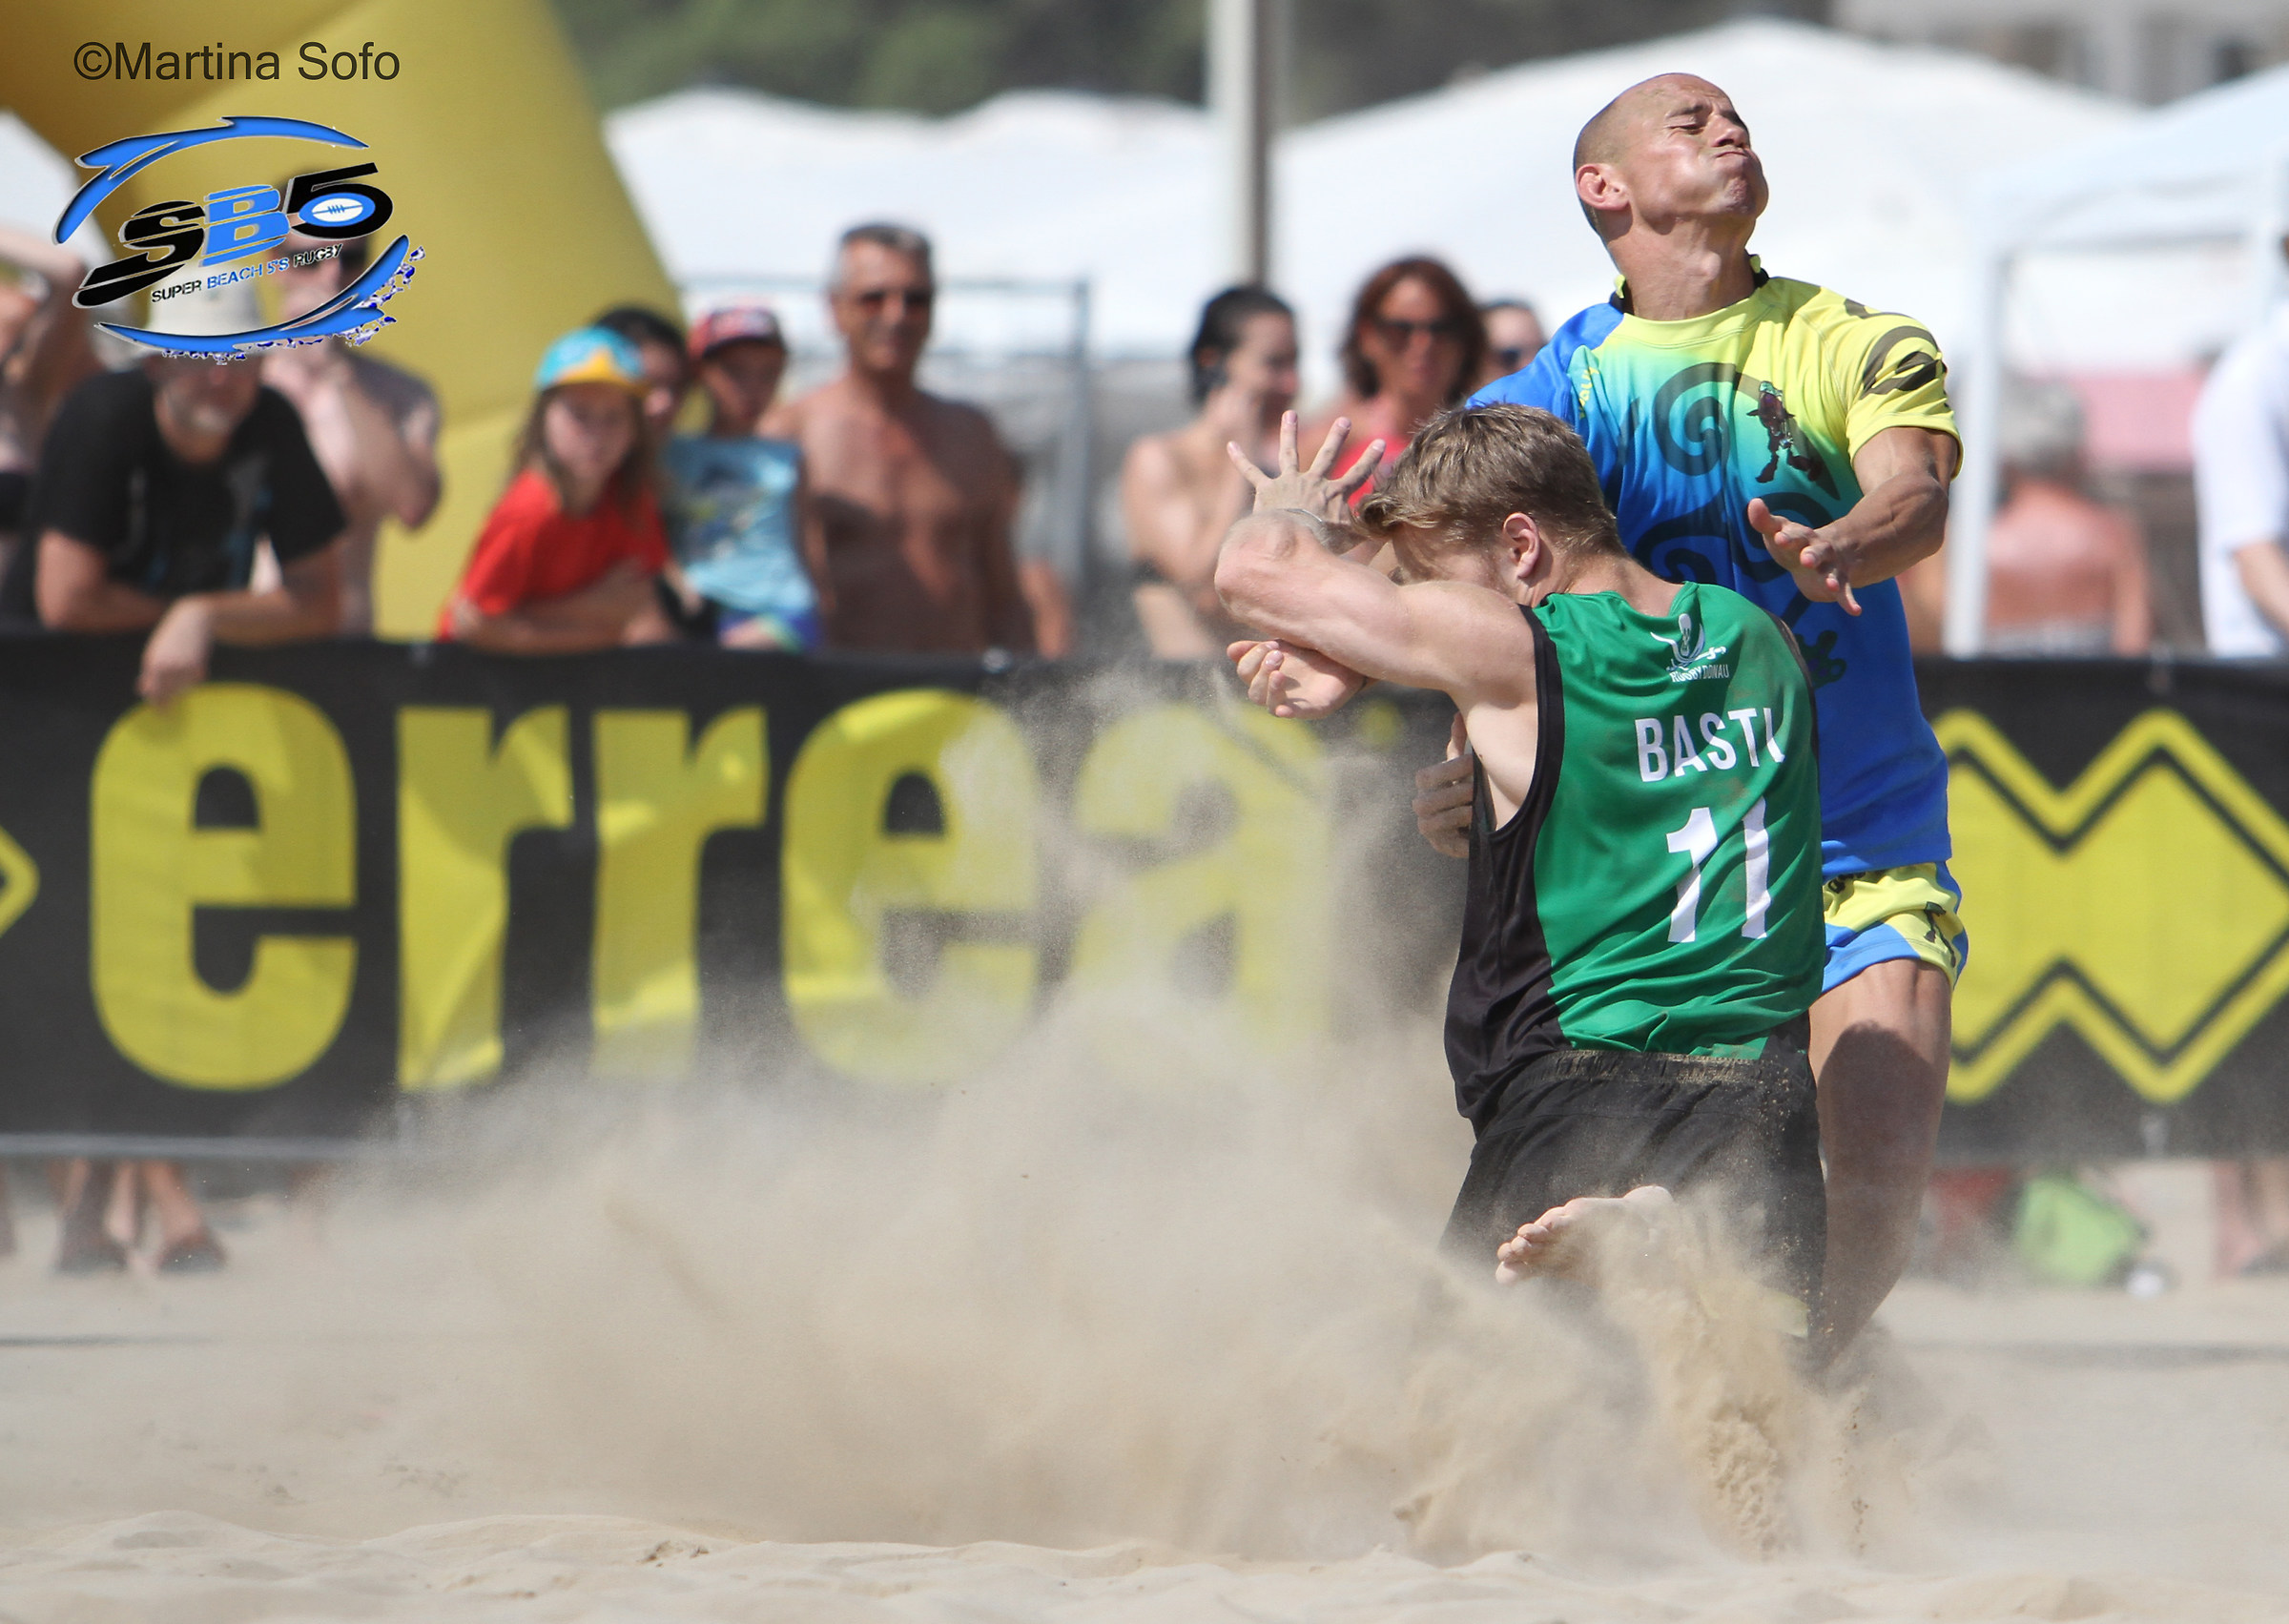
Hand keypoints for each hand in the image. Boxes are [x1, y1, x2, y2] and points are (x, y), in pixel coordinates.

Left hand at [139, 599, 213, 706]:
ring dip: (184, 684)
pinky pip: (196, 679)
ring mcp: (182, 667)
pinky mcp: (197, 665)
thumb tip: (142, 690)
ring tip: (185, 670)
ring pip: (184, 687)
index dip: (156, 703)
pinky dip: (196, 676)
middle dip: (168, 701)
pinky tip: (196, 663)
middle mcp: (166, 666)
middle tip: (167, 711)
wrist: (193, 620)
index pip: (153, 691)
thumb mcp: (155, 653)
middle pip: (168, 693)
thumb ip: (149, 673)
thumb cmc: (171, 638)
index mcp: (152, 663)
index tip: (161, 713)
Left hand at [1226, 411, 1384, 527]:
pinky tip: (1231, 445)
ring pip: (1289, 453)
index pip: (1358, 474)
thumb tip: (1391, 528)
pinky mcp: (1267, 490)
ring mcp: (1289, 483)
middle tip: (1343, 419)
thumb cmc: (1323, 544)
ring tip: (1290, 414)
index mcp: (1334, 493)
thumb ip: (1370, 530)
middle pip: (1327, 456)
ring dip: (1289, 432)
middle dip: (1336, 437)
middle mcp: (1312, 482)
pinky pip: (1251, 473)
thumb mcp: (1353, 538)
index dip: (1371, 459)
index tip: (1380, 442)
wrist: (1292, 542)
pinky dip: (1241, 459)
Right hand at [1226, 638, 1365, 718]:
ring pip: (1269, 706)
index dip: (1252, 657)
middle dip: (1261, 671)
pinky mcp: (1313, 709)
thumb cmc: (1310, 650)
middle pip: (1253, 691)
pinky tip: (1283, 710)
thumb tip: (1231, 651)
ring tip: (1280, 674)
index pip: (1244, 671)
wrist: (1345, 656)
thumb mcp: (1284, 643)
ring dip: (1270, 689)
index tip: (1272, 643)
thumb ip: (1259, 648)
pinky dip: (1287, 712)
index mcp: (1264, 675)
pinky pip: (1296, 714)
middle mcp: (1274, 692)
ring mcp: (1293, 702)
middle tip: (1278, 654)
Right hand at [1412, 715, 1472, 858]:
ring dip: (1456, 814)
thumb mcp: (1468, 767)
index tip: (1473, 763)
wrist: (1483, 820)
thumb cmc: (1472, 788)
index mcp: (1429, 785)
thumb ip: (1461, 744)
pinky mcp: (1441, 846)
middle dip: (1452, 794)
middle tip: (1475, 788)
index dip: (1448, 770)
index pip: (1425, 777)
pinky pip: (1444, 843)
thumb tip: (1458, 716)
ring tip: (1476, 809)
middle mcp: (1423, 806)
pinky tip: (1474, 828)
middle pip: (1425, 801)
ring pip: (1431, 822)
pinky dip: (1458, 835)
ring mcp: (1430, 828)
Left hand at [1747, 498, 1859, 615]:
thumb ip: (1765, 521)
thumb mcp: (1778, 531)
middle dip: (1812, 555)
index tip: (1779, 537)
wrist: (1819, 555)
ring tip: (1832, 586)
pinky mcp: (1838, 581)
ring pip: (1832, 572)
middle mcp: (1819, 550)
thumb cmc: (1792, 542)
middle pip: (1817, 551)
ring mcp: (1830, 566)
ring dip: (1831, 579)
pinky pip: (1845, 592)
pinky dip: (1849, 601)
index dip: (1788, 535)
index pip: (1795, 534)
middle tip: (1806, 559)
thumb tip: (1754, 503)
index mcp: (1802, 536)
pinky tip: (1855, 611)